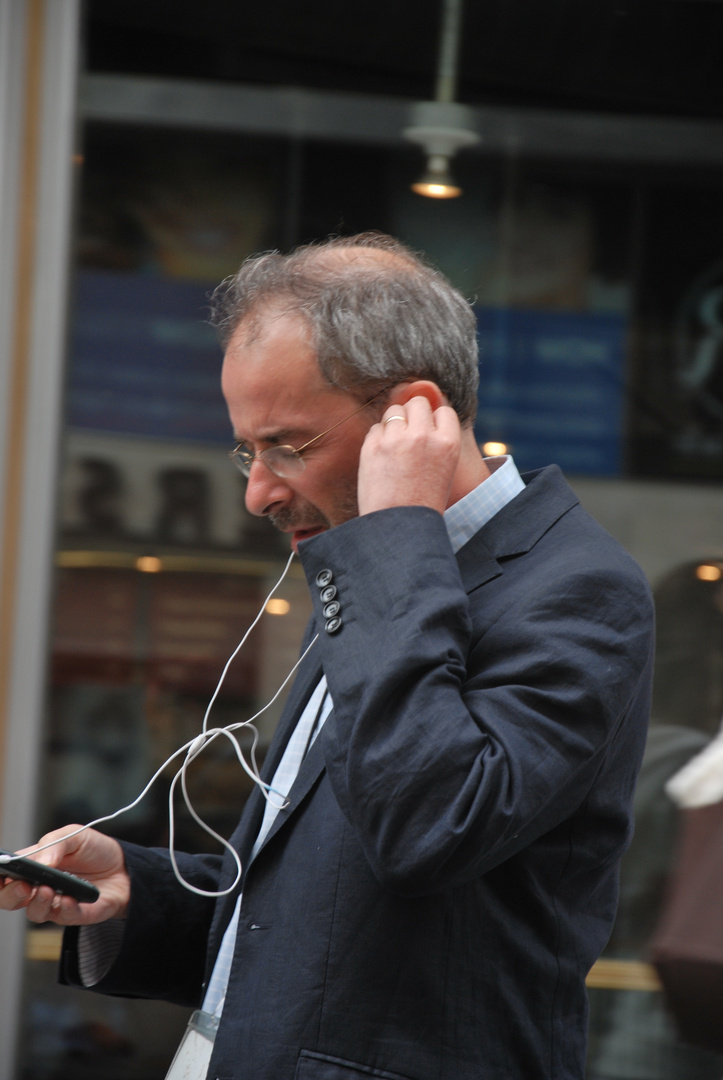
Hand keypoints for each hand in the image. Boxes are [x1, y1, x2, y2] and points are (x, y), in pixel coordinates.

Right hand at [0, 825, 129, 924]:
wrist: (125, 866)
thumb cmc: (95, 850)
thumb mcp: (75, 836)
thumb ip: (55, 844)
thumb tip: (41, 862)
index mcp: (33, 865)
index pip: (5, 875)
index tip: (0, 876)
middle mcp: (39, 887)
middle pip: (10, 899)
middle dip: (10, 894)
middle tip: (23, 885)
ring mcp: (55, 903)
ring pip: (34, 913)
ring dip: (37, 903)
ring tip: (47, 890)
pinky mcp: (75, 915)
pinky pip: (62, 918)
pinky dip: (63, 910)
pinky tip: (68, 899)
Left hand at [358, 395, 461, 515]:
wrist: (398, 526)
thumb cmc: (423, 501)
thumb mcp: (444, 469)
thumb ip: (437, 440)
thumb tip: (423, 412)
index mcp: (448, 442)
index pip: (443, 410)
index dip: (434, 421)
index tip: (428, 434)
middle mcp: (423, 435)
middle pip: (418, 403)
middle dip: (413, 415)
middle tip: (408, 436)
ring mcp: (396, 439)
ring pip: (394, 410)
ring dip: (394, 424)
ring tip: (394, 449)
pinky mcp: (373, 445)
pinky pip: (375, 428)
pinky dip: (377, 439)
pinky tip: (381, 459)